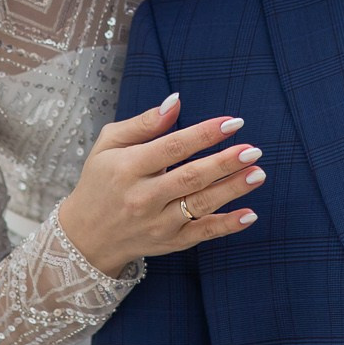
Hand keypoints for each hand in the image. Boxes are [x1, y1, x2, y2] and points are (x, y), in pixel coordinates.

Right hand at [55, 94, 262, 276]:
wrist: (86, 237)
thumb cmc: (101, 181)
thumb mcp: (108, 145)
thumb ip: (143, 123)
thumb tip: (176, 102)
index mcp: (127, 168)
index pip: (171, 148)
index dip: (203, 134)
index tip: (232, 123)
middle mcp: (142, 198)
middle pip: (190, 178)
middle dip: (224, 163)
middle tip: (252, 149)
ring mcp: (157, 223)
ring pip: (200, 204)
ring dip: (232, 189)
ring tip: (257, 173)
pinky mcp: (169, 242)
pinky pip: (202, 234)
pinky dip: (227, 226)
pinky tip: (249, 214)